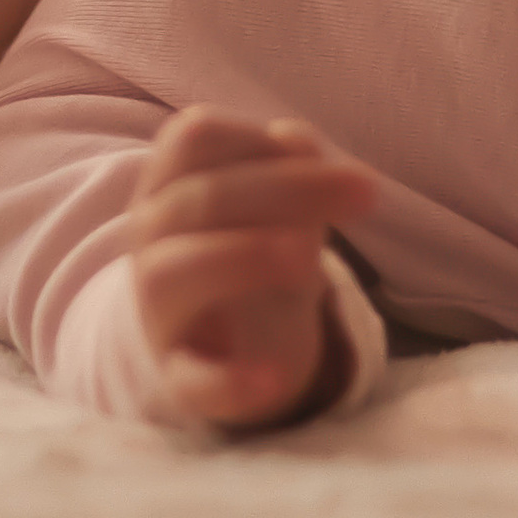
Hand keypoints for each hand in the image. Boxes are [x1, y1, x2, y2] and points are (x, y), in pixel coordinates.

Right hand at [126, 107, 376, 430]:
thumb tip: (297, 140)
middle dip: (288, 189)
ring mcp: (157, 308)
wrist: (217, 343)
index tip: (318, 153)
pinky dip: (230, 381)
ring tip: (309, 257)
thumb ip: (289, 170)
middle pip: (199, 199)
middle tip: (366, 192)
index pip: (195, 137)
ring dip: (243, 256)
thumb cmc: (248, 248)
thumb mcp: (273, 205)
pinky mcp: (177, 375)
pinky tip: (274, 377)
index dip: (257, 136)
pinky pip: (191, 379)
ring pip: (174, 272)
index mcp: (170, 182)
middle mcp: (151, 237)